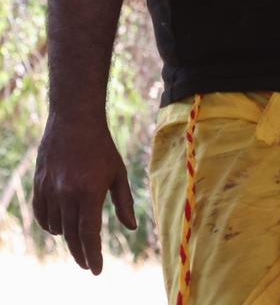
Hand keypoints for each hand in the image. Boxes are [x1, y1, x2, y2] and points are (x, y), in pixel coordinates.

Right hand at [33, 115, 136, 273]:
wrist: (75, 119)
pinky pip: (41, 214)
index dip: (92, 255)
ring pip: (55, 227)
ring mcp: (50, 189)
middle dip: (80, 253)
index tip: (96, 270)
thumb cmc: (101, 145)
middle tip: (87, 263)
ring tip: (76, 236)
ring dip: (65, 236)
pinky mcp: (39, 183)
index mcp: (89, 192)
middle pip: (71, 236)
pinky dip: (49, 224)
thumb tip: (131, 227)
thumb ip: (123, 202)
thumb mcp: (117, 172)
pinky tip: (58, 226)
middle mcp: (67, 193)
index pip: (88, 235)